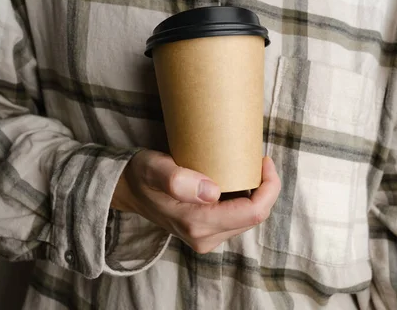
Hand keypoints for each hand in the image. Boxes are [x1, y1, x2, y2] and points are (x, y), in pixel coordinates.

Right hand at [111, 150, 280, 253]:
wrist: (128, 190)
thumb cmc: (141, 175)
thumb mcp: (153, 169)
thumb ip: (176, 180)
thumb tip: (212, 192)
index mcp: (197, 224)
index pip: (253, 212)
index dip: (269, 187)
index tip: (264, 160)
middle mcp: (205, 237)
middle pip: (255, 216)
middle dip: (265, 189)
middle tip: (257, 159)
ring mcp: (207, 238)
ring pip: (249, 217)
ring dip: (255, 193)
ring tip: (247, 167)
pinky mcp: (207, 232)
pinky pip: (238, 217)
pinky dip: (244, 198)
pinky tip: (236, 180)